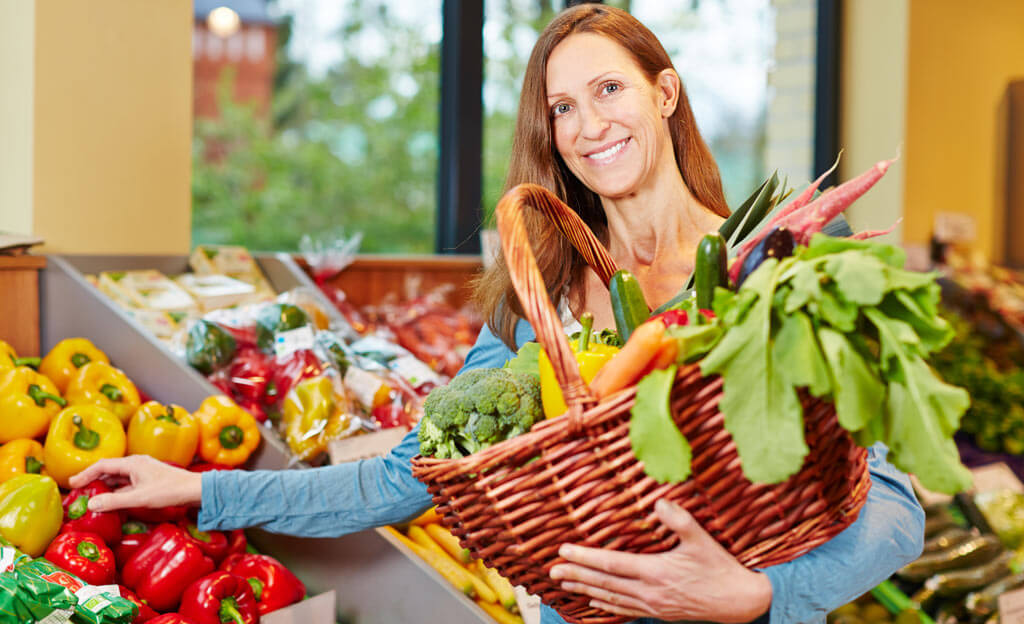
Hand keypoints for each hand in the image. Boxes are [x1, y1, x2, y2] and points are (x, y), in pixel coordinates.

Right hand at [68, 455, 202, 512]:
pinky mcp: (148, 480)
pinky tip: (112, 501)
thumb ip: (114, 501)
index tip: (72, 483)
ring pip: (118, 478)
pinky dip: (116, 491)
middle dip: (93, 480)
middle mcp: (136, 464)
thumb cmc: (170, 491)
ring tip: (92, 497)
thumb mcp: (140, 498)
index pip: (102, 465)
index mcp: (133, 463)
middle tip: (78, 491)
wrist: (195, 490)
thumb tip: (91, 503)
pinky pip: (127, 484)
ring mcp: (143, 472)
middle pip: (109, 470)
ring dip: (104, 486)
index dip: (85, 473)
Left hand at [549, 499, 771, 621]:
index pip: (611, 564)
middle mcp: (649, 592)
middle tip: (551, 571)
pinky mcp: (660, 613)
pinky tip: (594, 602)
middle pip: (604, 583)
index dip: (584, 557)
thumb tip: (659, 502)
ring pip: (610, 598)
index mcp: (655, 572)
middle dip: (576, 576)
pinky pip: (625, 610)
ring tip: (565, 584)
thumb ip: (680, 520)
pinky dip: (606, 605)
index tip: (563, 551)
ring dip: (585, 590)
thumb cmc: (721, 569)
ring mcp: (653, 606)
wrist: (742, 603)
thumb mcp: (702, 540)